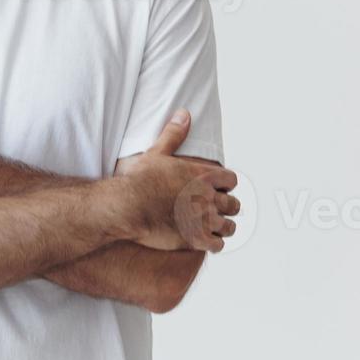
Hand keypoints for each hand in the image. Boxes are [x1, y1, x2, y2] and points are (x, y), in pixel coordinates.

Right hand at [113, 110, 240, 252]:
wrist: (127, 206)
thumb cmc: (139, 180)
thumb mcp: (157, 152)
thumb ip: (174, 134)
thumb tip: (184, 114)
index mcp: (203, 176)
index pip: (231, 180)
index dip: (225, 184)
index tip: (218, 188)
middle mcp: (208, 197)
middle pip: (233, 204)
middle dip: (227, 206)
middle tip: (217, 209)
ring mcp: (204, 219)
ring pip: (228, 226)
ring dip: (223, 226)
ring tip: (215, 227)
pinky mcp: (196, 239)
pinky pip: (217, 245)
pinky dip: (214, 243)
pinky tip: (207, 241)